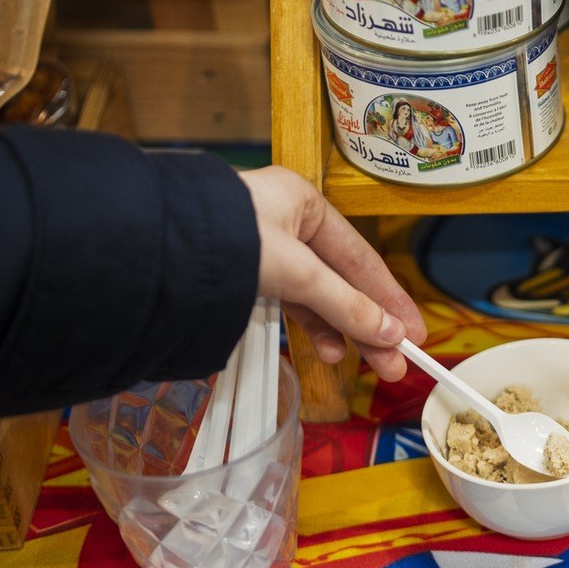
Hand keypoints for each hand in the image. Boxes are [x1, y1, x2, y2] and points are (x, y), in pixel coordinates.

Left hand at [241, 166, 426, 380]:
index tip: (414, 334)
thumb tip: (392, 336)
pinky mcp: (244, 274)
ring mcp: (265, 248)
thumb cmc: (227, 240)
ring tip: (363, 363)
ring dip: (342, 330)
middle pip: (343, 280)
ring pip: (318, 295)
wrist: (153, 248)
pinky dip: (311, 326)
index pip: (362, 258)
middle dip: (370, 324)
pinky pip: (291, 301)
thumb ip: (347, 306)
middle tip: (396, 363)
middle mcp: (287, 222)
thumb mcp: (297, 274)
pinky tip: (326, 349)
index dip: (391, 299)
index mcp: (305, 203)